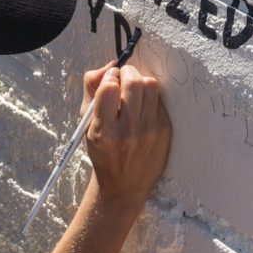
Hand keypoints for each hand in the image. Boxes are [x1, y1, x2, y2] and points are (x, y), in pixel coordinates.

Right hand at [80, 61, 170, 202]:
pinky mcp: (164, 131)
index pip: (108, 89)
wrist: (124, 185)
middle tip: (122, 79)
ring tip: (133, 90)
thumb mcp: (87, 126)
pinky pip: (159, 100)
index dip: (109, 77)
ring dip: (140, 81)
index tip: (109, 80)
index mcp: (104, 131)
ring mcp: (149, 132)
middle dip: (126, 73)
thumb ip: (92, 92)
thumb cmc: (103, 151)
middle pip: (133, 83)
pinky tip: (142, 106)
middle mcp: (128, 132)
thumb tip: (109, 67)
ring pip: (150, 86)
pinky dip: (149, 97)